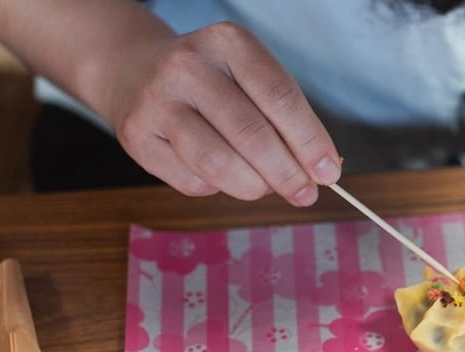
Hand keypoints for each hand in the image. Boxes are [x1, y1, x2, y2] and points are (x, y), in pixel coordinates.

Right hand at [101, 22, 340, 203]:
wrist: (135, 71)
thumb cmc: (214, 84)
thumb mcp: (251, 81)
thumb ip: (286, 121)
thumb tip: (319, 173)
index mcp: (229, 43)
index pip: (280, 97)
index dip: (310, 141)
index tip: (330, 173)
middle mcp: (189, 67)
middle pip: (251, 134)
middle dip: (287, 174)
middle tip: (305, 195)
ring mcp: (158, 101)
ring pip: (217, 163)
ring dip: (254, 187)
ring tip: (266, 188)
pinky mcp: (138, 137)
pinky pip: (192, 180)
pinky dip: (217, 188)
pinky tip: (221, 175)